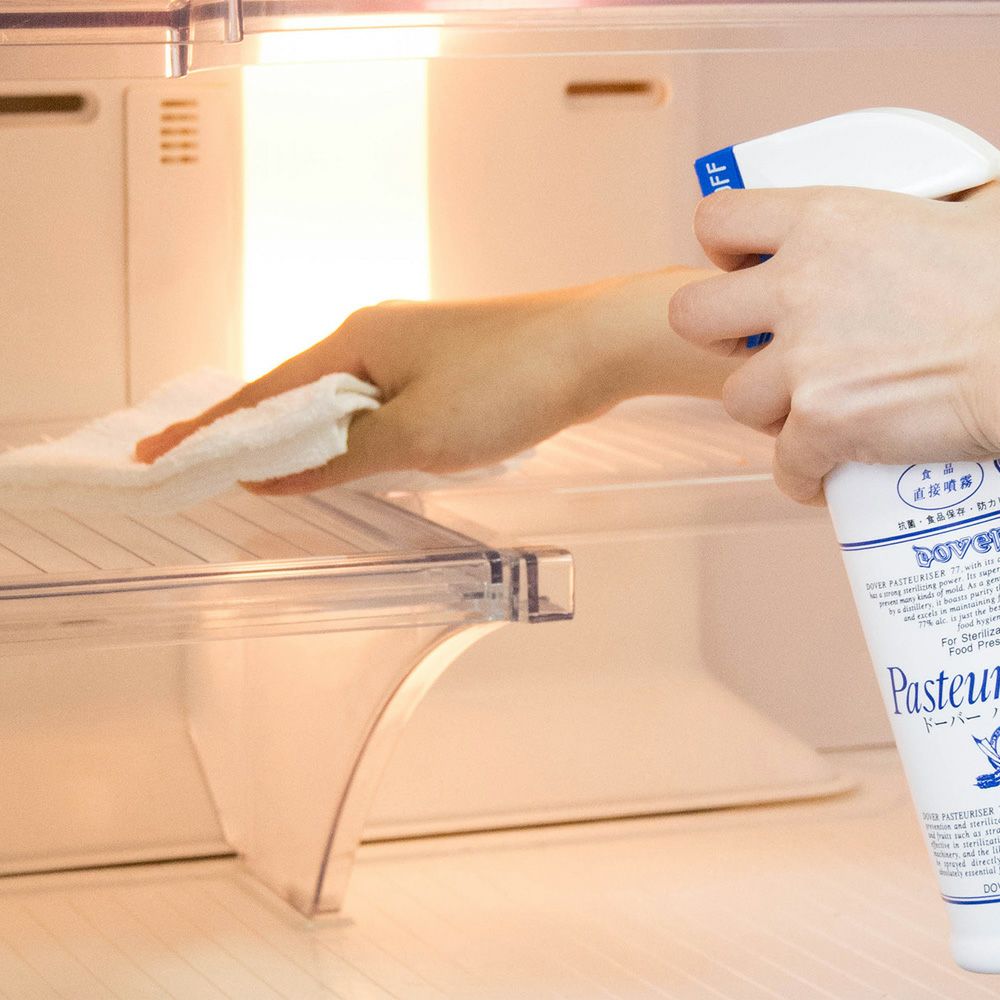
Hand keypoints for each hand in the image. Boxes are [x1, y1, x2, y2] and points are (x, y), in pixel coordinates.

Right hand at [136, 268, 734, 492]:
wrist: (596, 347)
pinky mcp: (447, 365)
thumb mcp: (416, 435)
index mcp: (355, 341)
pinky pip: (379, 401)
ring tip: (259, 463)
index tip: (158, 452)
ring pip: (339, 397)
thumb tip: (270, 470)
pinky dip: (351, 430)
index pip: (263, 395)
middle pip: (295, 391)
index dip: (209, 430)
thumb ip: (339, 456)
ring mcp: (413, 348)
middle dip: (248, 430)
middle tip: (199, 462)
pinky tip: (348, 449)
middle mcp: (377, 335)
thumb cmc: (511, 383)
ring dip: (301, 432)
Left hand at [668, 183, 999, 503]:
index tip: (742, 271)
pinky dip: (801, 476)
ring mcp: (805, 360)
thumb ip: (933, 210)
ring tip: (806, 413)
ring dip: (768, 411)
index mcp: (825, 221)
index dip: (720, 250)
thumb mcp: (971, 212)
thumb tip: (956, 203)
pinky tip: (823, 474)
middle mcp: (800, 287)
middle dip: (716, 338)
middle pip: (691, 315)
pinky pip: (783, 465)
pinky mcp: (823, 423)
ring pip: (737, 400)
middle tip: (754, 349)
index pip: (719, 221)